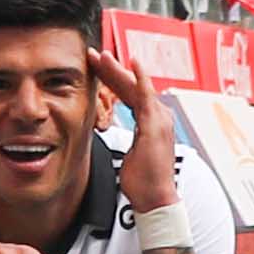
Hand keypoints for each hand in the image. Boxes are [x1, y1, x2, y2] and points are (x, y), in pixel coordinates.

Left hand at [88, 43, 179, 209]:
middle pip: (131, 86)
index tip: (96, 68)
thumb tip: (115, 134)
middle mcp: (158, 116)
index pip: (128, 94)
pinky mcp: (156, 124)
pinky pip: (146, 96)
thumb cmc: (144, 181)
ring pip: (134, 87)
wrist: (155, 198)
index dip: (112, 79)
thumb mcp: (130, 154)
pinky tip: (133, 63)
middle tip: (94, 55)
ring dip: (118, 70)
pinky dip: (140, 78)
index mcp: (150, 121)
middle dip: (111, 70)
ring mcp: (159, 118)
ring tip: (102, 56)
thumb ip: (126, 138)